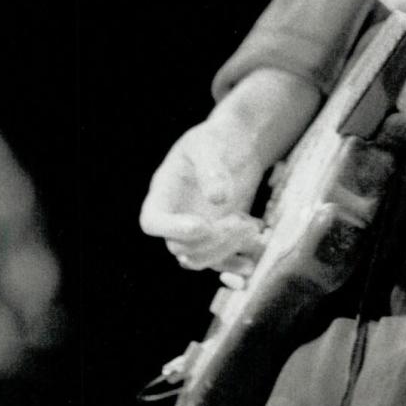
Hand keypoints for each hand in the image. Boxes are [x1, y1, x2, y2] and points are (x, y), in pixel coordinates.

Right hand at [140, 68, 320, 278]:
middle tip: (240, 221)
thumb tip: (219, 199)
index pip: (152, 222)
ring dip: (226, 252)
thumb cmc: (218, 138)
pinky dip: (234, 267)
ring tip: (253, 228)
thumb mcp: (210, 143)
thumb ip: (211, 168)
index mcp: (164, 192)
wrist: (238, 144)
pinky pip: (219, 264)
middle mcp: (176, 217)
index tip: (202, 224)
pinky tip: (251, 265)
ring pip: (200, 259)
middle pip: (180, 247)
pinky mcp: (218, 238)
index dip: (172, 229)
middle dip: (211, 240)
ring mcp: (196, 232)